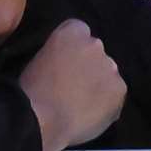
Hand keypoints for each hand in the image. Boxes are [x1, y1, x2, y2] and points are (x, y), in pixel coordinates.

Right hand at [19, 19, 126, 150]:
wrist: (42, 119)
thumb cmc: (30, 90)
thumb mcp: (38, 59)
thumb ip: (58, 53)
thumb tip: (65, 64)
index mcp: (71, 32)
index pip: (79, 31)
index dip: (72, 49)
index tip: (64, 63)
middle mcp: (95, 44)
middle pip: (96, 51)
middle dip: (88, 65)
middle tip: (74, 84)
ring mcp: (110, 67)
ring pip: (108, 73)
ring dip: (99, 83)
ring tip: (82, 102)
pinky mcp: (120, 89)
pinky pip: (115, 94)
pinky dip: (106, 102)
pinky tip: (90, 113)